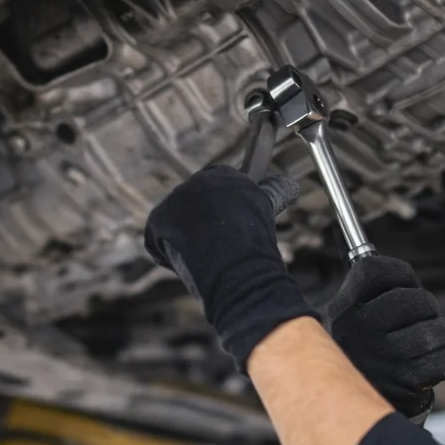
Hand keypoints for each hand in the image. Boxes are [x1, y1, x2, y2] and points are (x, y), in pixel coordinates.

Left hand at [144, 165, 314, 369]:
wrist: (236, 269)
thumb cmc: (255, 246)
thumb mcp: (264, 212)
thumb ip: (270, 193)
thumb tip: (288, 183)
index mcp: (226, 175)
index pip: (214, 189)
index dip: (218, 214)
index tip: (224, 230)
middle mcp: (198, 180)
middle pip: (192, 206)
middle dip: (200, 226)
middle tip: (215, 248)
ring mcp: (176, 199)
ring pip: (175, 224)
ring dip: (185, 240)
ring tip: (205, 257)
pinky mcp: (158, 218)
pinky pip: (156, 239)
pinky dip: (167, 254)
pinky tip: (187, 262)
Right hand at [326, 255, 444, 416]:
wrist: (353, 409)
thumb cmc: (362, 353)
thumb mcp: (348, 320)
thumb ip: (368, 291)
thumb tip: (390, 268)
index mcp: (343, 309)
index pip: (374, 270)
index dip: (400, 273)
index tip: (406, 284)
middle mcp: (358, 330)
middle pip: (417, 299)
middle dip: (429, 307)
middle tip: (424, 318)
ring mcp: (382, 356)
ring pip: (438, 329)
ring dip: (443, 335)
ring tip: (432, 341)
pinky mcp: (404, 381)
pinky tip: (436, 360)